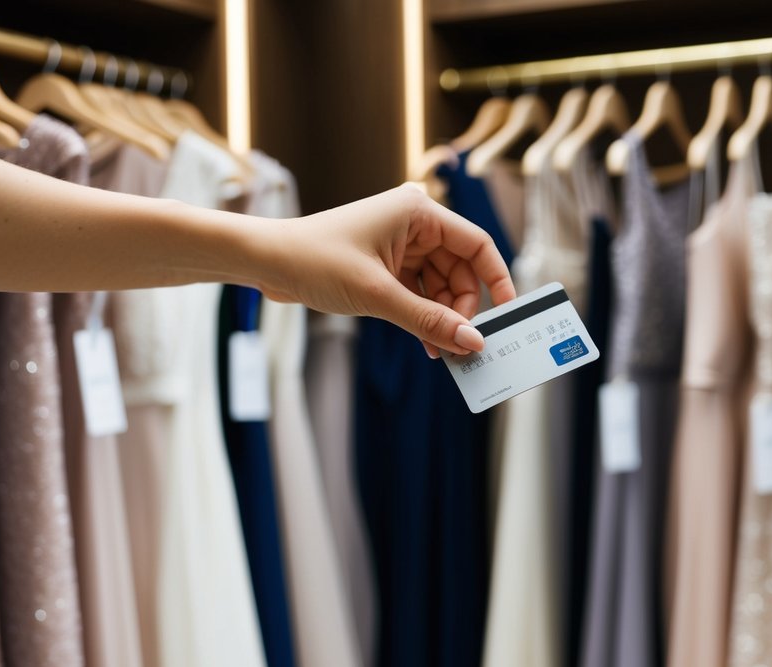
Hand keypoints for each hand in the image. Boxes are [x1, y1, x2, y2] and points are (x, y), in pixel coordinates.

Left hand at [266, 185, 514, 355]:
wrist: (265, 262)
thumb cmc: (314, 261)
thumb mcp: (378, 295)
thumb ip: (429, 320)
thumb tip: (472, 343)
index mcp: (418, 212)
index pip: (477, 244)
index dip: (497, 280)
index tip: (506, 314)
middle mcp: (414, 223)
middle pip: (461, 270)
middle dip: (463, 309)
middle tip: (463, 345)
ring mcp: (401, 244)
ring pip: (441, 285)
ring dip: (443, 317)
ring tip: (442, 350)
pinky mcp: (386, 264)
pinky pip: (420, 292)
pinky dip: (424, 316)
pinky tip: (427, 343)